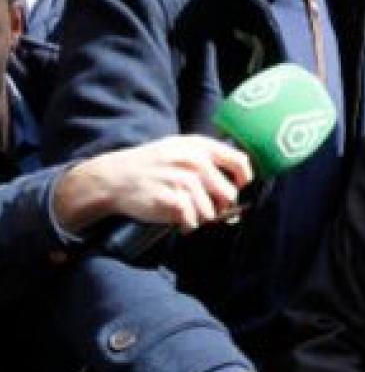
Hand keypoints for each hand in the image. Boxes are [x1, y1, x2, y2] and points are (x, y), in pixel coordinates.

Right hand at [53, 135, 252, 234]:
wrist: (114, 177)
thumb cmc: (152, 165)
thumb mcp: (180, 148)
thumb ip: (208, 158)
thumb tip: (242, 177)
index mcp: (198, 146)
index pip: (239, 161)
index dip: (244, 178)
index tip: (238, 186)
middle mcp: (193, 161)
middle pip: (228, 193)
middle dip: (220, 205)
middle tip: (206, 206)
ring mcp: (181, 181)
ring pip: (211, 211)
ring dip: (201, 217)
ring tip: (186, 211)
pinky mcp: (169, 200)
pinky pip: (192, 220)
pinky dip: (188, 225)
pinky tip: (179, 220)